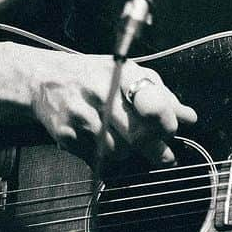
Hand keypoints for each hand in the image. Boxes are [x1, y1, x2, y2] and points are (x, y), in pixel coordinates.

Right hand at [0, 41, 196, 164]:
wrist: (43, 80)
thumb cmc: (92, 76)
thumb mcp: (125, 73)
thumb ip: (159, 94)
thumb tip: (189, 117)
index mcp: (119, 73)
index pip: (150, 101)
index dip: (166, 122)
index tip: (172, 131)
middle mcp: (99, 92)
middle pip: (137, 135)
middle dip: (155, 148)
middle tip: (164, 154)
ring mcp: (80, 115)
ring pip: (119, 151)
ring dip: (128, 152)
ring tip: (126, 142)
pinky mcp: (65, 135)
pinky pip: (97, 158)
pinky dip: (107, 157)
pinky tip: (104, 144)